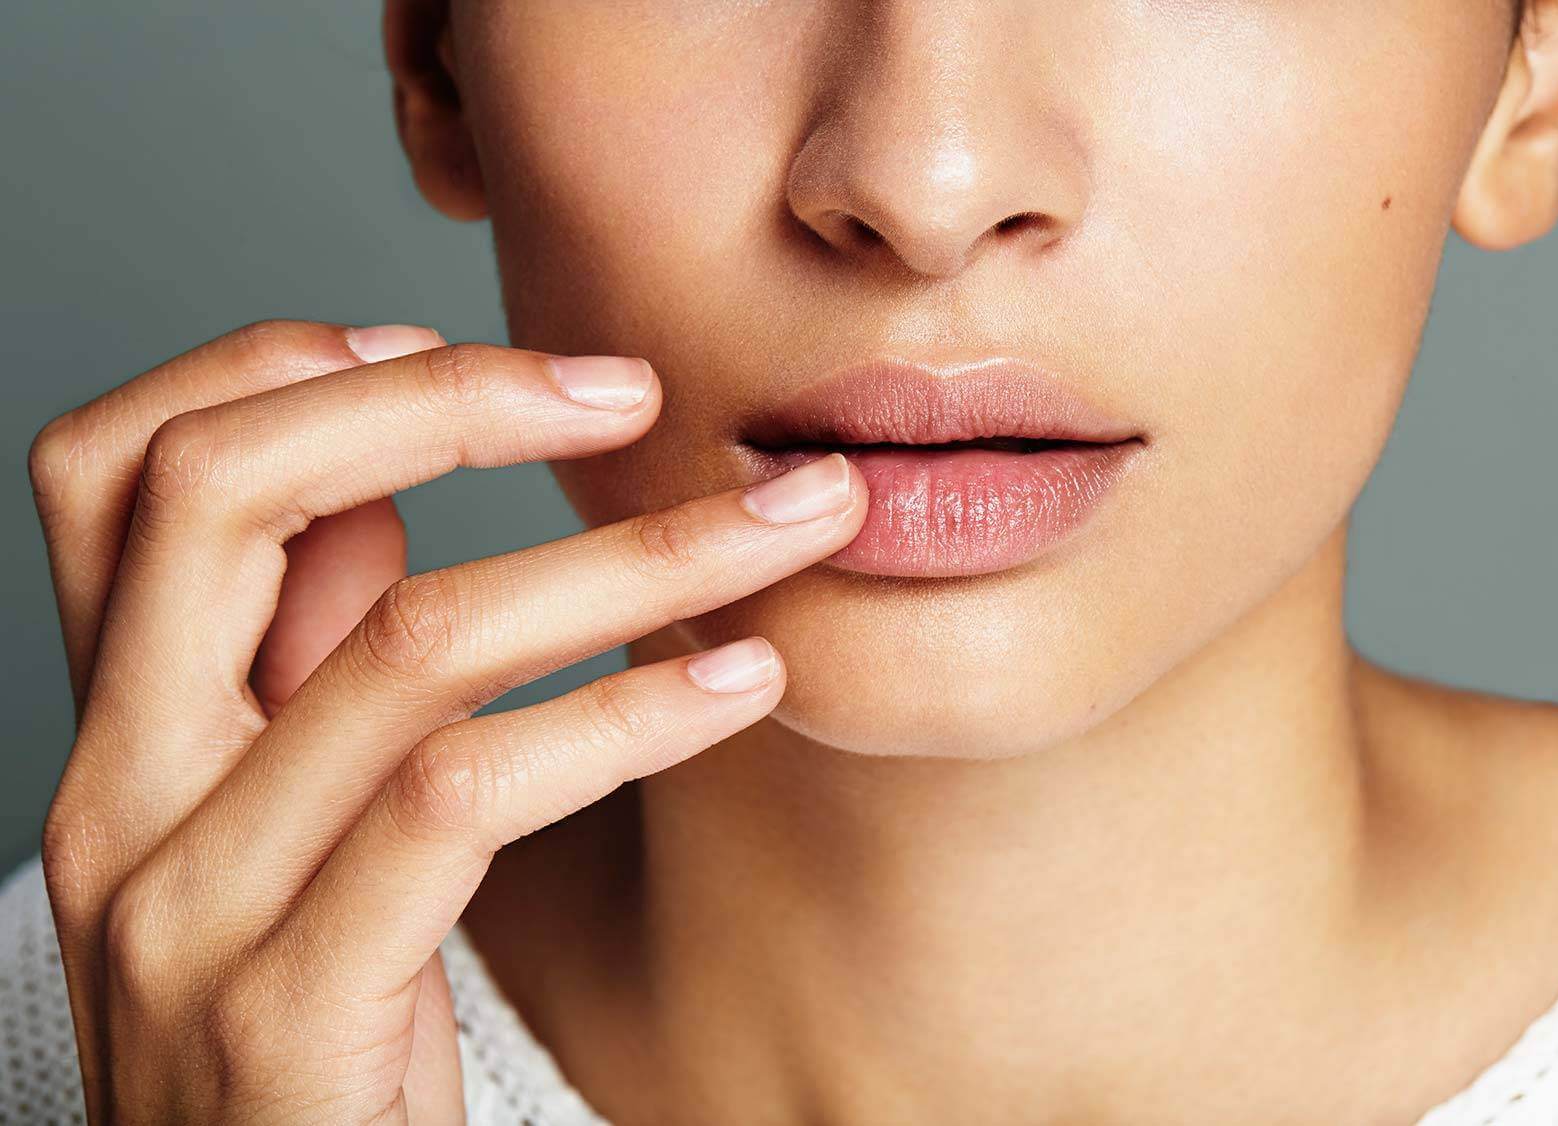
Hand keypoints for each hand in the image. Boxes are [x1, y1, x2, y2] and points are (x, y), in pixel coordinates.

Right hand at [26, 320, 866, 1123]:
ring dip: (633, 559)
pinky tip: (742, 680)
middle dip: (447, 403)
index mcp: (117, 737)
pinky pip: (468, 795)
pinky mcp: (287, 1010)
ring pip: (406, 639)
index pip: (115, 472)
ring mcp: (186, 908)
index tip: (452, 343)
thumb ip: (301, 679)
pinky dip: (628, 713)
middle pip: (220, 498)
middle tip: (632, 390)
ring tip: (788, 525)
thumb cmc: (315, 1042)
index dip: (274, 367)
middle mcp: (118, 799)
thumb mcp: (285, 840)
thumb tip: (372, 507)